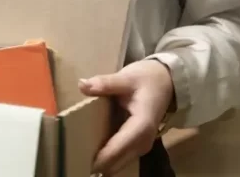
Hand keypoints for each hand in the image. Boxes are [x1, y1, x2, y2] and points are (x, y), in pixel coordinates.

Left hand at [79, 60, 174, 175]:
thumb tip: (83, 85)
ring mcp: (141, 145)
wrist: (165, 82)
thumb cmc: (146, 79)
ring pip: (119, 162)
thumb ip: (106, 83)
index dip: (101, 156)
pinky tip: (88, 151)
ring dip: (101, 161)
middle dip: (98, 162)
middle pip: (118, 160)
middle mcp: (144, 141)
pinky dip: (106, 157)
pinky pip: (120, 157)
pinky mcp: (137, 144)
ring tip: (77, 155)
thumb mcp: (126, 77)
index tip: (81, 160)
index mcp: (142, 126)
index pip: (120, 147)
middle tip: (73, 156)